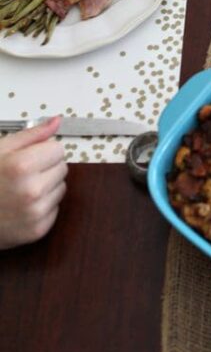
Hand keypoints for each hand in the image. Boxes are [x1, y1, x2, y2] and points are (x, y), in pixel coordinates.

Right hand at [0, 117, 67, 248]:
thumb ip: (32, 135)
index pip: (58, 149)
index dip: (43, 151)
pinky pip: (54, 209)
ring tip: (21, 191)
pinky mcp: (38, 230)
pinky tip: (22, 206)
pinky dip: (43, 207)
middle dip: (46, 168)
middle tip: (22, 175)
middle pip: (62, 168)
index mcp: (22, 166)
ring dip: (46, 187)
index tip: (29, 157)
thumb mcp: (0, 150)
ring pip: (61, 188)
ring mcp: (35, 213)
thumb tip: (56, 121)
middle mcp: (32, 191)